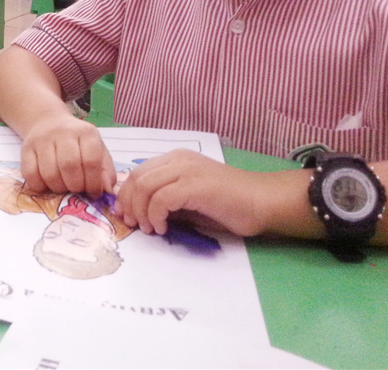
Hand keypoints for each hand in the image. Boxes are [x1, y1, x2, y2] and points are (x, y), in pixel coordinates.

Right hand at [20, 113, 115, 194]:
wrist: (48, 122)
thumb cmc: (77, 142)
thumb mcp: (97, 150)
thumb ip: (105, 171)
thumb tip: (106, 191)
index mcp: (86, 132)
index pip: (91, 160)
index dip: (93, 182)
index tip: (93, 193)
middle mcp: (63, 132)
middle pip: (69, 166)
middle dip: (75, 186)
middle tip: (77, 190)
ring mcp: (42, 139)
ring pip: (49, 173)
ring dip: (58, 188)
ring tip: (63, 187)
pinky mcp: (26, 148)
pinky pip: (30, 174)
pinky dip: (39, 186)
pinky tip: (47, 185)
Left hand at [115, 149, 266, 236]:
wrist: (262, 202)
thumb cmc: (228, 204)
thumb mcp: (188, 200)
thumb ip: (165, 199)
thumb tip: (137, 212)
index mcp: (175, 159)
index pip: (138, 172)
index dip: (126, 195)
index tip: (125, 215)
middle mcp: (178, 159)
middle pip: (137, 178)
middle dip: (129, 204)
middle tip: (133, 224)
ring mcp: (187, 169)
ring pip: (145, 186)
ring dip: (141, 212)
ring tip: (150, 229)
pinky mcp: (196, 184)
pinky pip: (162, 198)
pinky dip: (156, 215)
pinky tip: (163, 228)